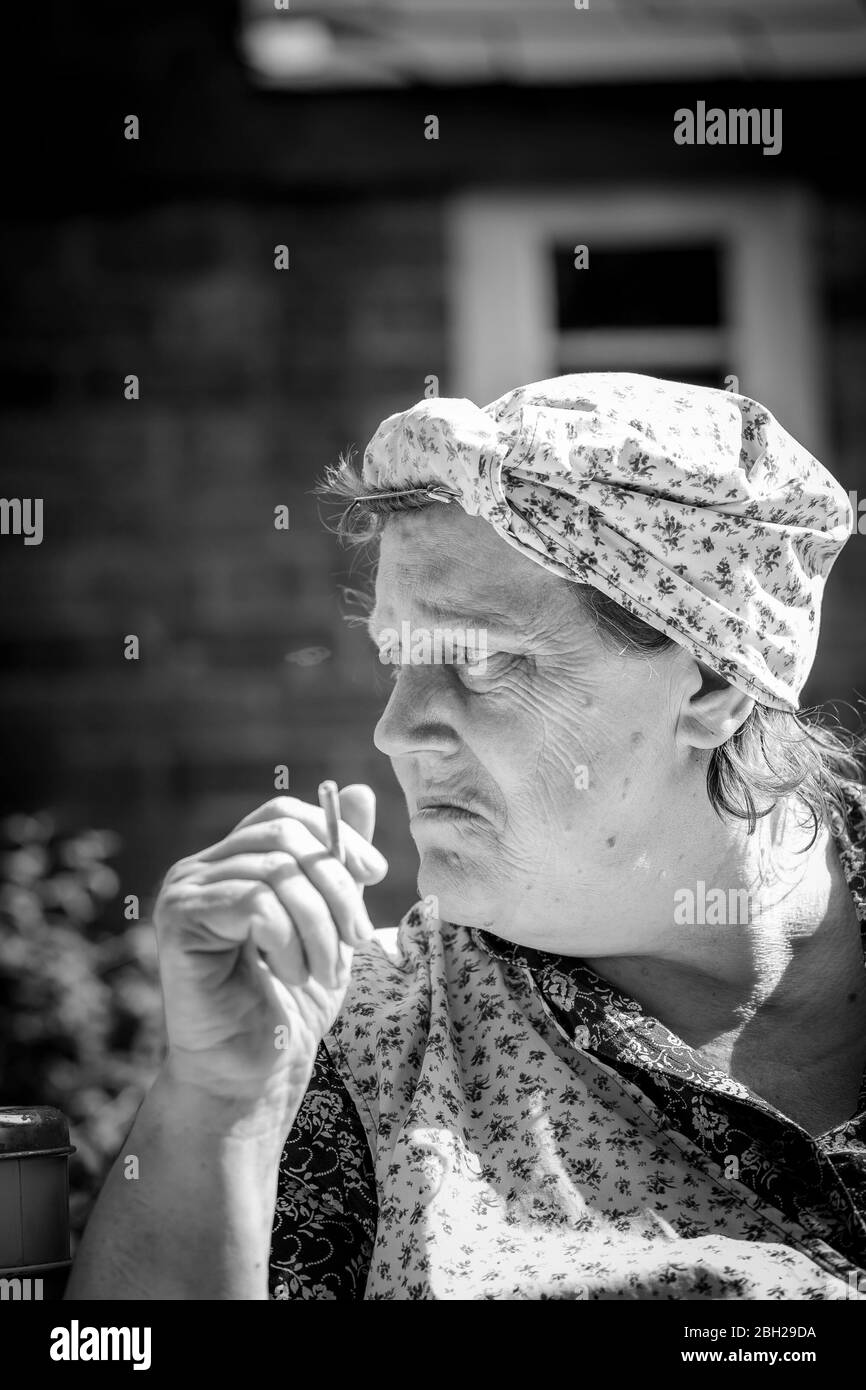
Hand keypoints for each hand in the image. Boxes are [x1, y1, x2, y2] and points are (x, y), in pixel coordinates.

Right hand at [152, 785, 386, 1114]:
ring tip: (325, 970)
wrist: (254, 1075)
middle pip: (284, 838)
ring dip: (320, 924)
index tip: (375, 876)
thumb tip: (359, 791)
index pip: (284, 817)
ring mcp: (184, 892)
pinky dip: (290, 940)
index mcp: (233, 863)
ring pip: (276, 872)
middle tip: (358, 938)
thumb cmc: (291, 1004)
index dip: (337, 837)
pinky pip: (254, 902)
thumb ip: (339, 861)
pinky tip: (292, 975)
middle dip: (337, 886)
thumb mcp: (332, 920)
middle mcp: (199, 869)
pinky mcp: (179, 921)